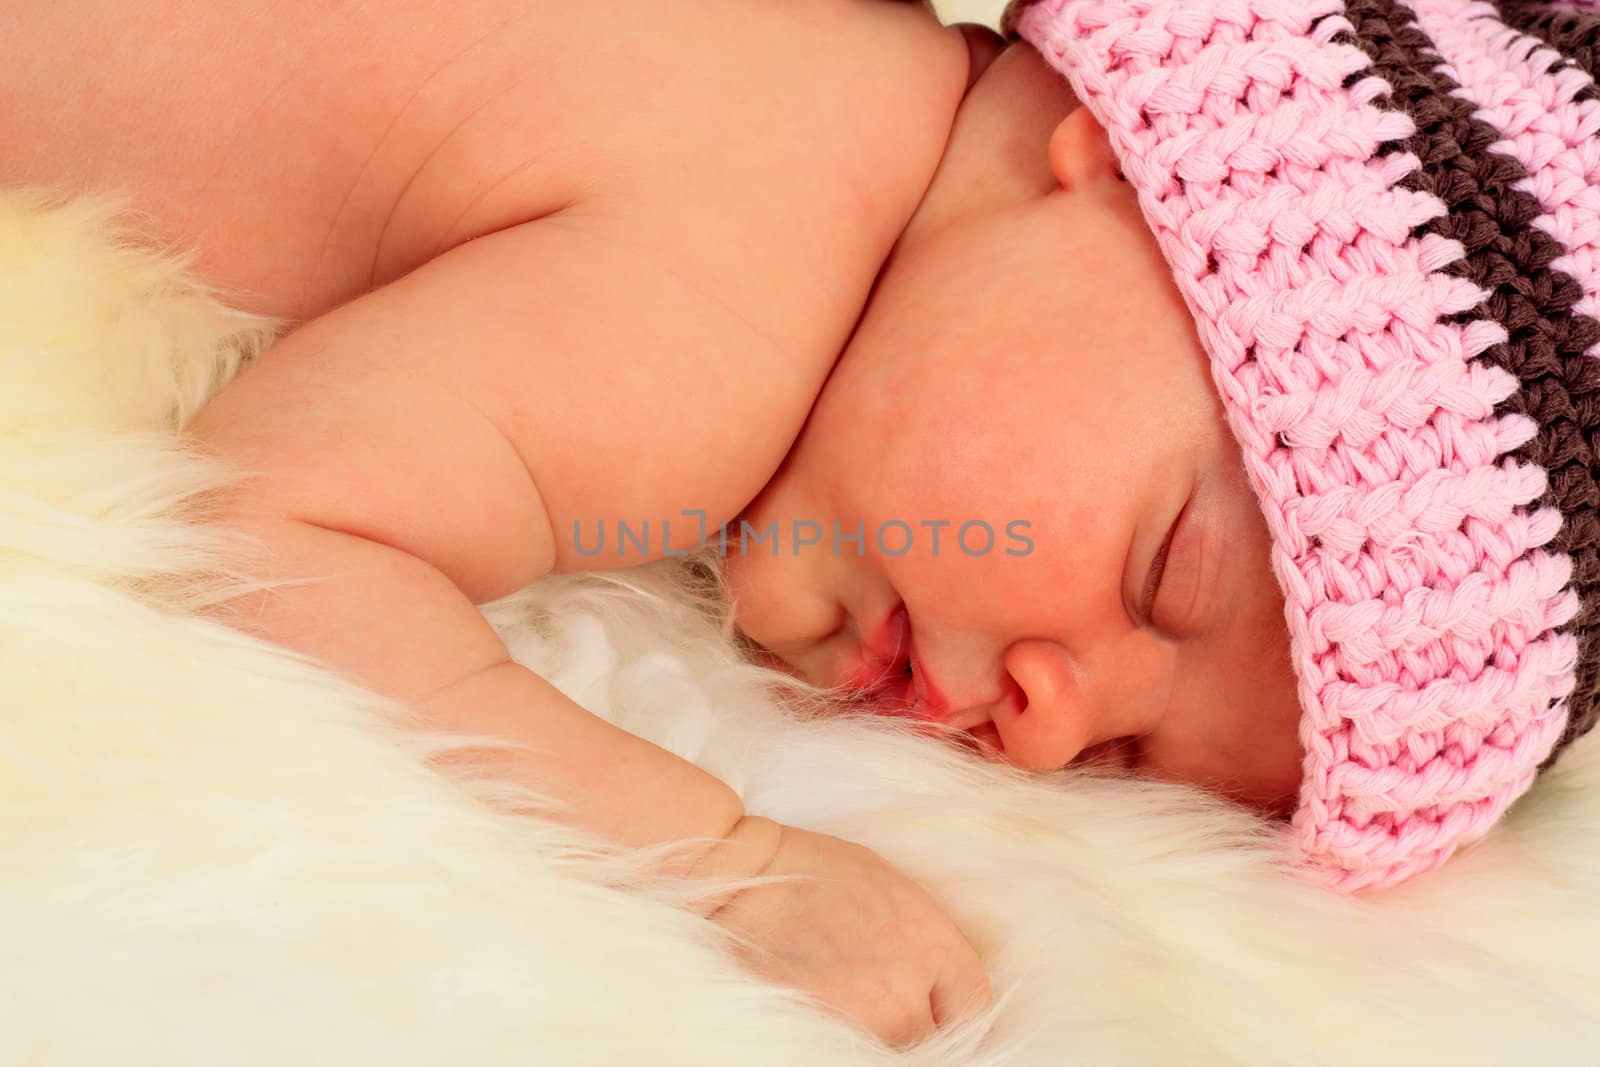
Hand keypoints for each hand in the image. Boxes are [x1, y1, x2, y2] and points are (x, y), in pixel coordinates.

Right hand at [699, 816, 991, 1046]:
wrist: (740, 876)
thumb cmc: (810, 870)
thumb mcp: (891, 888)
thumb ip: (924, 942)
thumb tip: (936, 981)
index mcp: (931, 943)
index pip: (973, 1007)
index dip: (957, 1015)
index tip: (942, 1017)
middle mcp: (905, 988)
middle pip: (931, 1038)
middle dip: (914, 1027)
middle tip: (883, 1005)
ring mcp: (863, 1017)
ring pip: (890, 1049)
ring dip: (876, 1034)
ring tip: (849, 1003)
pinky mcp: (820, 1032)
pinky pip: (847, 1051)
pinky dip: (843, 1039)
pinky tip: (826, 1012)